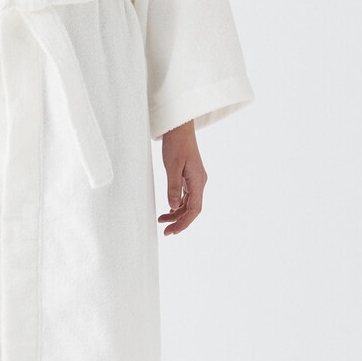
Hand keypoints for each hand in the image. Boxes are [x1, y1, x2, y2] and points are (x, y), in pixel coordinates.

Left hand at [158, 121, 206, 235]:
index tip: (173, 232)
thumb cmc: (176, 144)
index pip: (194, 209)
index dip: (184, 222)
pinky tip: (168, 209)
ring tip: (162, 220)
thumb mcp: (172, 167)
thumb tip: (174, 207)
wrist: (179, 128)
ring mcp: (195, 180)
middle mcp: (199, 182)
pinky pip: (186, 196)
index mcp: (198, 181)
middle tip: (166, 231)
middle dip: (180, 222)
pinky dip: (177, 204)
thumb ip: (173, 187)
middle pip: (192, 209)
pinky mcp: (189, 177)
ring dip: (177, 214)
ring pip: (188, 203)